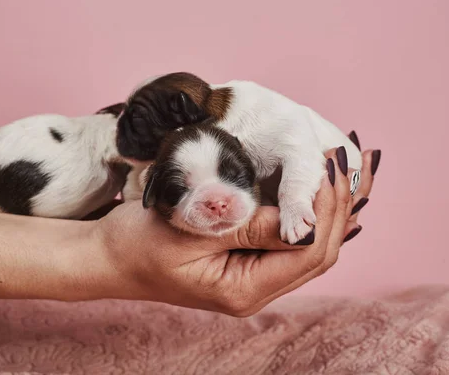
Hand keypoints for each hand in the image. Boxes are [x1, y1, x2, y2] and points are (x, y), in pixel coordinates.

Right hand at [75, 143, 379, 316]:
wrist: (108, 257)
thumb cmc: (138, 243)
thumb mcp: (190, 229)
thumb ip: (247, 226)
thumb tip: (304, 219)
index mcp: (243, 290)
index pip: (307, 252)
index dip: (326, 208)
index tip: (329, 164)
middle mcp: (255, 290)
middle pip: (317, 253)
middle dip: (336, 206)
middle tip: (340, 159)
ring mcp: (252, 278)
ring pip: (309, 248)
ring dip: (327, 209)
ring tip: (338, 168)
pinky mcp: (246, 262)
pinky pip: (289, 241)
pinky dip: (307, 214)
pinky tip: (317, 191)